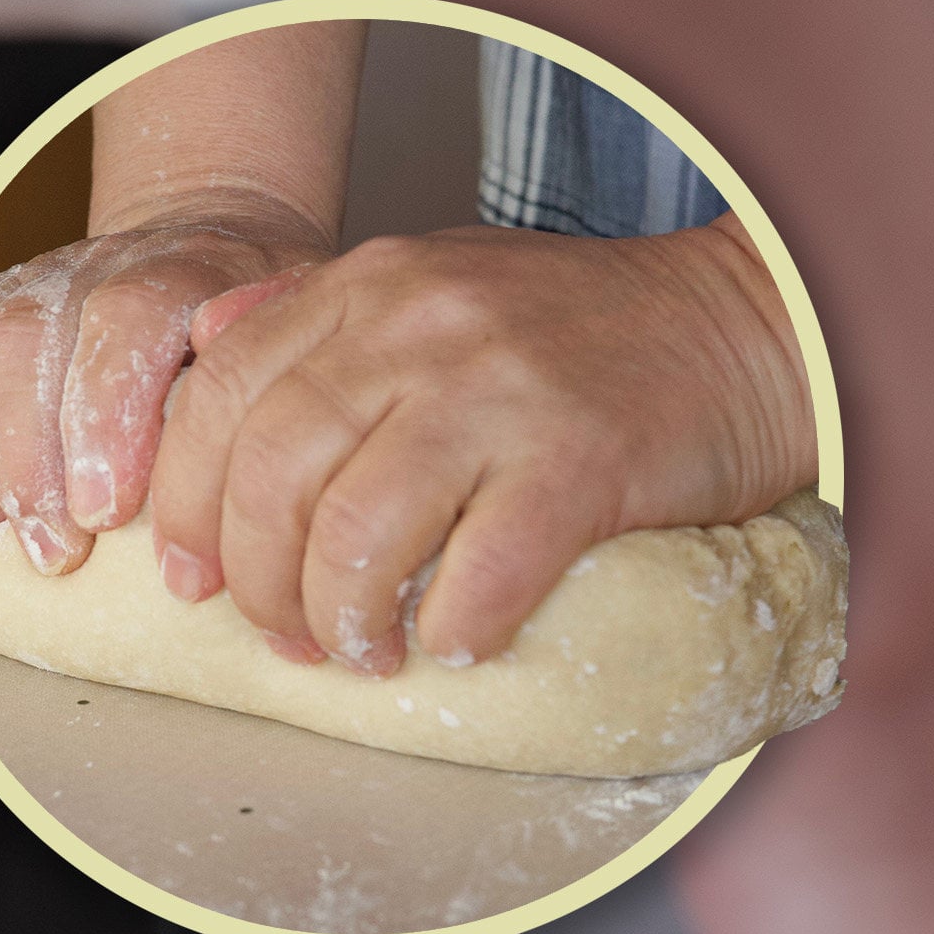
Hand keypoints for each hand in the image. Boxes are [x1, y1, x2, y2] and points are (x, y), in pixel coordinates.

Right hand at [0, 213, 333, 573]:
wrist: (212, 243)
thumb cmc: (258, 335)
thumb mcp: (303, 347)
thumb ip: (289, 392)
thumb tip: (262, 473)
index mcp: (187, 271)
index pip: (126, 318)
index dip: (105, 414)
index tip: (108, 511)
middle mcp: (96, 267)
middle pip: (28, 339)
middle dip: (29, 460)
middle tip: (56, 549)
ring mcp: (27, 282)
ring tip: (1, 522)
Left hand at [147, 215, 813, 672]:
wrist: (748, 328)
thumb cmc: (597, 328)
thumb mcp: (445, 277)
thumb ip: (326, 312)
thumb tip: (206, 350)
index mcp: (375, 286)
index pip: (223, 395)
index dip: (185, 502)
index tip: (192, 578)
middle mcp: (423, 327)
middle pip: (273, 475)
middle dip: (259, 584)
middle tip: (287, 640)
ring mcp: (501, 393)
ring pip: (356, 533)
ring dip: (342, 621)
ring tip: (367, 655)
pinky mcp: (581, 464)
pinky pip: (480, 575)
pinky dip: (452, 630)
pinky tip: (457, 644)